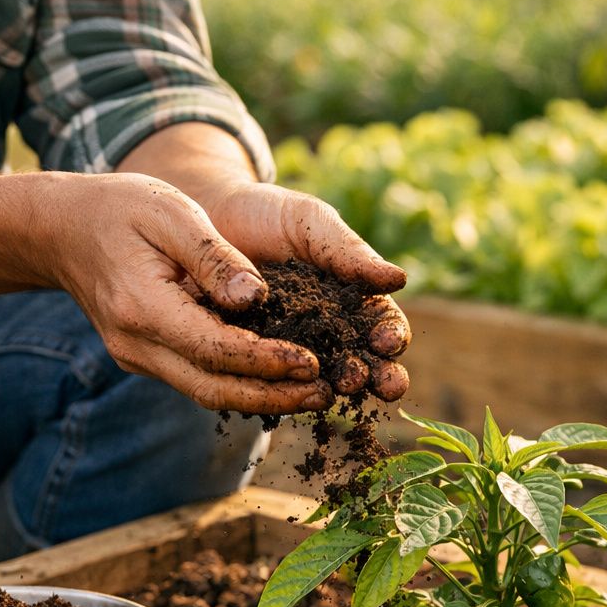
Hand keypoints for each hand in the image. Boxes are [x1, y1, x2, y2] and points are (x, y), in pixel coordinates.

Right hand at [39, 172, 334, 414]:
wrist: (63, 230)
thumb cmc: (121, 208)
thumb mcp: (171, 212)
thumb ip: (214, 256)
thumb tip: (255, 297)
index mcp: (143, 308)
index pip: (215, 350)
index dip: (267, 361)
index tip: (312, 362)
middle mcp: (137, 345)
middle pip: (214, 388)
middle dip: (274, 396)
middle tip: (326, 393)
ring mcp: (138, 358)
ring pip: (207, 392)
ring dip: (263, 398)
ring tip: (315, 392)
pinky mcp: (147, 359)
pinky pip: (199, 380)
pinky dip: (241, 383)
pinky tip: (282, 379)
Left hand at [203, 180, 411, 400]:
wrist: (207, 216)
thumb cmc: (267, 213)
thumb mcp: (310, 223)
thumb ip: (349, 251)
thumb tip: (399, 279)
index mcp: (352, 298)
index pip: (382, 323)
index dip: (391, 334)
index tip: (388, 340)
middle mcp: (328, 330)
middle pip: (363, 360)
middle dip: (375, 375)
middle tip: (376, 381)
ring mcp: (291, 348)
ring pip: (323, 377)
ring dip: (337, 387)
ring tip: (341, 387)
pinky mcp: (254, 359)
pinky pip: (271, 379)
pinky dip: (283, 389)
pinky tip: (291, 393)